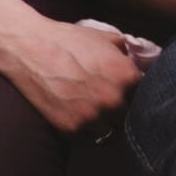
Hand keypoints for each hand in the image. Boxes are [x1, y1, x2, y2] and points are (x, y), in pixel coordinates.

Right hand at [0, 15, 143, 133]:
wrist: (30, 48)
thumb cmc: (68, 38)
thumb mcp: (105, 37)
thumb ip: (126, 52)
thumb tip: (136, 61)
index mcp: (127, 75)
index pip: (146, 94)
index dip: (136, 94)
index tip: (128, 93)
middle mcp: (113, 99)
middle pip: (129, 117)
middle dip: (121, 111)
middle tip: (108, 104)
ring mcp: (92, 116)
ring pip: (110, 132)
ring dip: (104, 125)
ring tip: (93, 114)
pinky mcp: (71, 128)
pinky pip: (85, 137)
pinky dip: (82, 130)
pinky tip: (75, 116)